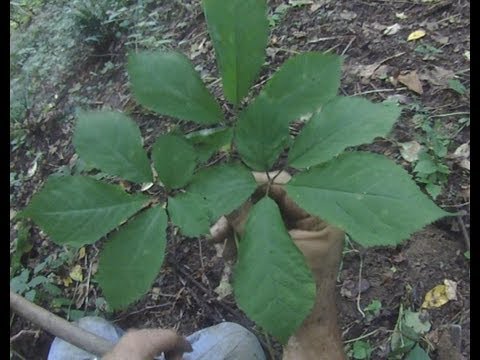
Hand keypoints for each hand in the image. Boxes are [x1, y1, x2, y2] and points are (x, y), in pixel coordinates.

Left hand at [102, 328, 191, 359]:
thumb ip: (172, 358)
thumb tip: (179, 356)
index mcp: (145, 339)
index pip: (171, 335)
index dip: (183, 344)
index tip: (190, 353)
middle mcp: (134, 334)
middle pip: (160, 334)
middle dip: (171, 346)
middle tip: (176, 359)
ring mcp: (123, 340)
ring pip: (148, 338)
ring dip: (159, 349)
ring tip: (164, 359)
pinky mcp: (115, 349)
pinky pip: (137, 344)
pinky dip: (148, 350)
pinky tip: (149, 358)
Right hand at [210, 171, 345, 359]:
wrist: (302, 326)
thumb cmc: (295, 293)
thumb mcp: (272, 251)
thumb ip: (251, 221)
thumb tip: (228, 193)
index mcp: (321, 216)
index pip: (287, 187)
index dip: (257, 183)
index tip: (231, 183)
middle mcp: (311, 218)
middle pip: (269, 201)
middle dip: (240, 212)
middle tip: (217, 228)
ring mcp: (298, 230)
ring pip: (260, 215)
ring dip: (236, 228)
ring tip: (218, 244)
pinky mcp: (285, 241)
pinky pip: (260, 230)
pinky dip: (242, 238)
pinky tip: (229, 254)